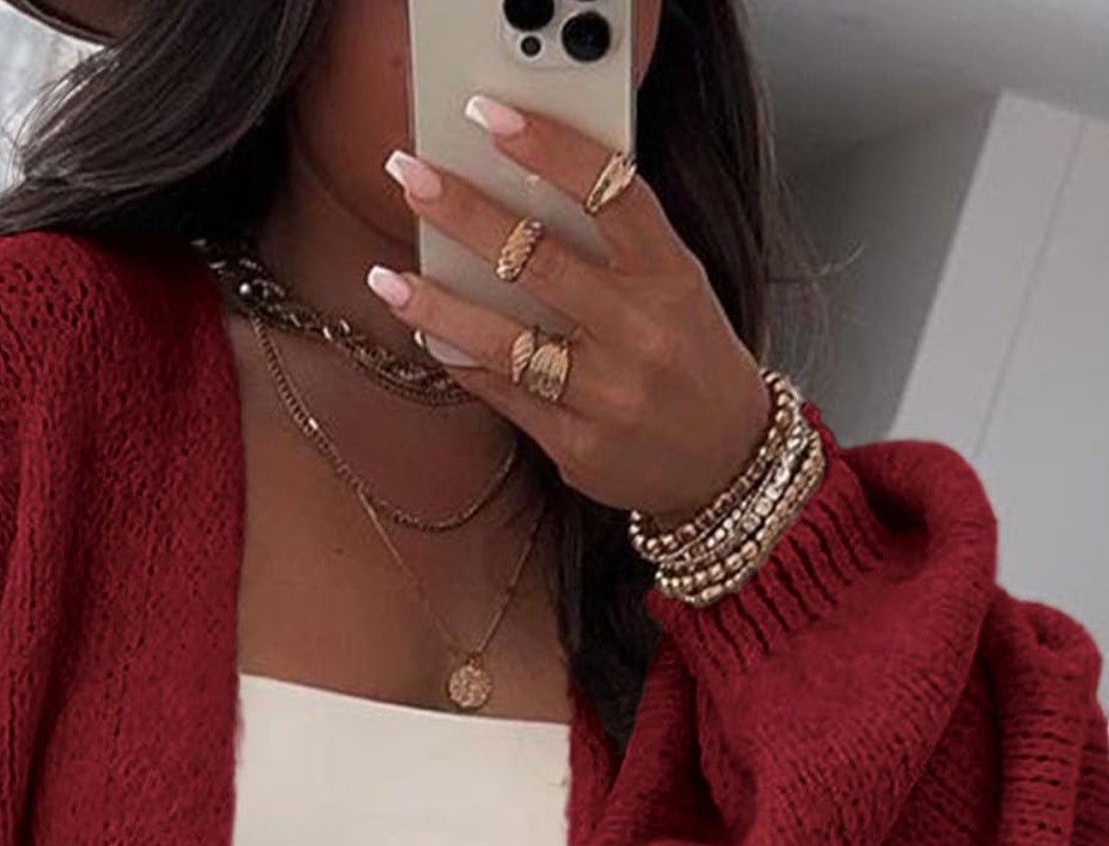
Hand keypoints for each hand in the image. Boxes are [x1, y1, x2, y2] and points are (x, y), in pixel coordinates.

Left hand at [372, 99, 773, 528]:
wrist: (725, 460)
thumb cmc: (690, 356)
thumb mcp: (675, 286)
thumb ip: (614, 246)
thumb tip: (520, 196)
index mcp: (670, 278)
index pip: (611, 195)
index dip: (551, 150)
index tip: (493, 118)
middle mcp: (639, 334)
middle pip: (538, 262)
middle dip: (465, 214)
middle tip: (410, 177)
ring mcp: (606, 395)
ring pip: (505, 342)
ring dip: (437, 307)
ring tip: (388, 279)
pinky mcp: (576, 446)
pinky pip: (503, 395)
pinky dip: (460, 359)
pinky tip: (427, 332)